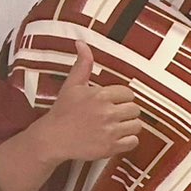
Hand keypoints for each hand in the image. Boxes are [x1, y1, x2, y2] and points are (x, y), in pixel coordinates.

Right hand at [38, 39, 140, 162]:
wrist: (53, 138)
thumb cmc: (63, 111)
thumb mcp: (72, 85)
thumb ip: (83, 64)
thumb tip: (81, 43)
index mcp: (100, 95)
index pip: (128, 94)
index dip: (122, 98)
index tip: (112, 102)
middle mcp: (107, 112)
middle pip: (135, 109)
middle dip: (126, 112)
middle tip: (113, 115)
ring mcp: (110, 131)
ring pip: (137, 126)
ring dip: (129, 126)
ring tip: (115, 126)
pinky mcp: (111, 147)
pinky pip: (134, 142)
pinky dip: (128, 141)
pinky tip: (116, 137)